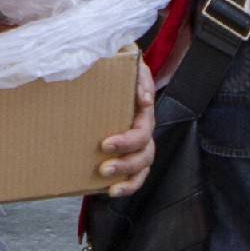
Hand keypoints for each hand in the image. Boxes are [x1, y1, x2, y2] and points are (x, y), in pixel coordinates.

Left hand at [98, 59, 158, 192]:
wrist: (104, 70)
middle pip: (145, 152)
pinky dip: (127, 186)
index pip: (143, 130)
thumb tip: (144, 100)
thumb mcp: (126, 59)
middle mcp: (143, 129)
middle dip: (126, 163)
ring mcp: (136, 143)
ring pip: (143, 167)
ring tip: (109, 184)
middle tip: (104, 167)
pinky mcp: (126, 152)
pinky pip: (135, 175)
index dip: (128, 141)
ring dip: (127, 178)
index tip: (105, 144)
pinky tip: (110, 191)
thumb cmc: (114, 65)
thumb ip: (137, 73)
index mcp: (142, 111)